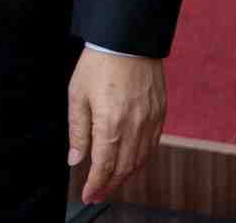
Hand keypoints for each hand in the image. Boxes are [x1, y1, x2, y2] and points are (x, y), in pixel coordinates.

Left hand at [67, 50, 165, 203]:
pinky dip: (139, 160)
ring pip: (139, 161)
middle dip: (109, 185)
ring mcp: (150, 122)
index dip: (95, 184)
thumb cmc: (99, 64)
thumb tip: (75, 159)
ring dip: (124, 176)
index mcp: (111, 124)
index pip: (104, 166)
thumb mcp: (77, 95)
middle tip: (96, 194)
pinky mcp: (159, 115)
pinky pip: (150, 147)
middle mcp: (134, 128)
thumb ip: (77, 131)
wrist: (127, 41)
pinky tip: (129, 162)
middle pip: (123, 169)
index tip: (87, 195)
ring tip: (110, 183)